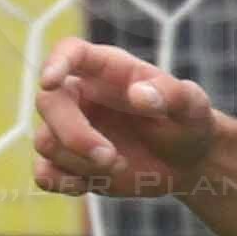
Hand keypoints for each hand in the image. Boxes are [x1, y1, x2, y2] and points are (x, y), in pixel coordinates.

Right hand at [30, 39, 219, 198]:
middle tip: (110, 157)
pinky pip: (45, 172)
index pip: (69, 52)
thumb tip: (138, 95)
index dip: (55, 62)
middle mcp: (81, 96)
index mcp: (105, 69)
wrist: (186, 161)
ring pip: (45, 141)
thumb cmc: (187, 121)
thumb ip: (172, 94)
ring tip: (119, 166)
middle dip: (73, 134)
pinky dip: (61, 182)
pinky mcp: (70, 163)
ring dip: (79, 161)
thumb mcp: (192, 105)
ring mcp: (72, 130)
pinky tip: (89, 184)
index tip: (49, 82)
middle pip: (48, 103)